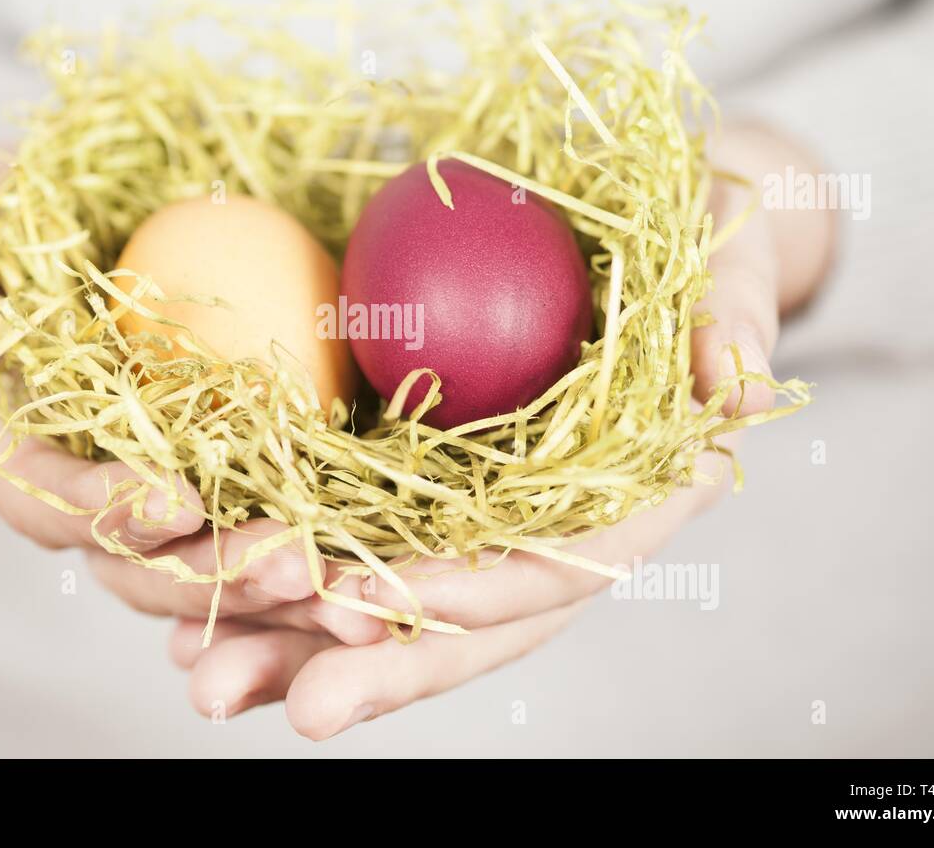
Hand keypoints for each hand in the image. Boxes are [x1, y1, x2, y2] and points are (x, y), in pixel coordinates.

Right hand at [0, 164, 324, 624]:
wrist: (118, 205)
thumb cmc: (34, 202)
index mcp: (17, 443)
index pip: (46, 495)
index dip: (103, 507)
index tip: (174, 498)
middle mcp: (90, 489)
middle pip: (140, 559)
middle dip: (211, 572)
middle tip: (290, 567)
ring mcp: (168, 495)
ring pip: (212, 570)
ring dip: (276, 589)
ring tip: (349, 590)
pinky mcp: (240, 484)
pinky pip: (276, 538)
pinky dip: (322, 568)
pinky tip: (379, 582)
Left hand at [162, 121, 836, 737]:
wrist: (669, 231)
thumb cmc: (706, 235)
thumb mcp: (733, 255)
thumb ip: (734, 317)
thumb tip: (737, 389)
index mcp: (640, 499)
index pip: (555, 569)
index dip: (467, 596)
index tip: (367, 606)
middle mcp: (559, 529)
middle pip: (465, 622)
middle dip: (371, 668)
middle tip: (272, 702)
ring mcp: (494, 516)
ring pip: (399, 606)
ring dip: (300, 644)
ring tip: (204, 680)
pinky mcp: (441, 488)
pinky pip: (360, 546)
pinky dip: (284, 588)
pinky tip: (197, 616)